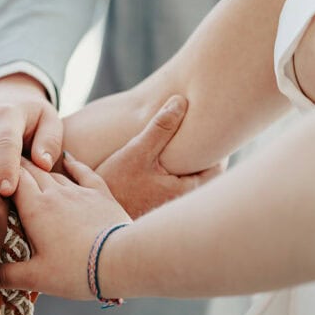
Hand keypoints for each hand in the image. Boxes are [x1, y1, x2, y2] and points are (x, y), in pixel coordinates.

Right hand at [0, 155, 130, 297]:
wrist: (121, 260)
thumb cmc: (76, 270)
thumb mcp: (36, 278)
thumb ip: (7, 275)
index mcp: (35, 208)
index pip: (11, 179)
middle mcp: (55, 193)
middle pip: (29, 169)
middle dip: (12, 162)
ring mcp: (79, 192)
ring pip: (53, 172)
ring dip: (37, 165)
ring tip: (25, 163)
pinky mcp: (100, 195)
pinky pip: (83, 173)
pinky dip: (73, 164)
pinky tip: (67, 158)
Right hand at [96, 95, 223, 217]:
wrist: (95, 213)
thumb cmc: (116, 185)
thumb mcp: (137, 151)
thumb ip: (160, 127)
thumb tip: (181, 102)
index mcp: (185, 190)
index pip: (218, 167)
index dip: (218, 146)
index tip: (215, 127)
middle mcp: (183, 202)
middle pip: (209, 175)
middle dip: (208, 154)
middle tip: (208, 131)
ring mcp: (172, 206)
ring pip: (194, 181)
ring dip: (193, 163)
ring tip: (189, 141)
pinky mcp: (160, 206)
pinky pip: (180, 187)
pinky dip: (181, 173)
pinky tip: (170, 159)